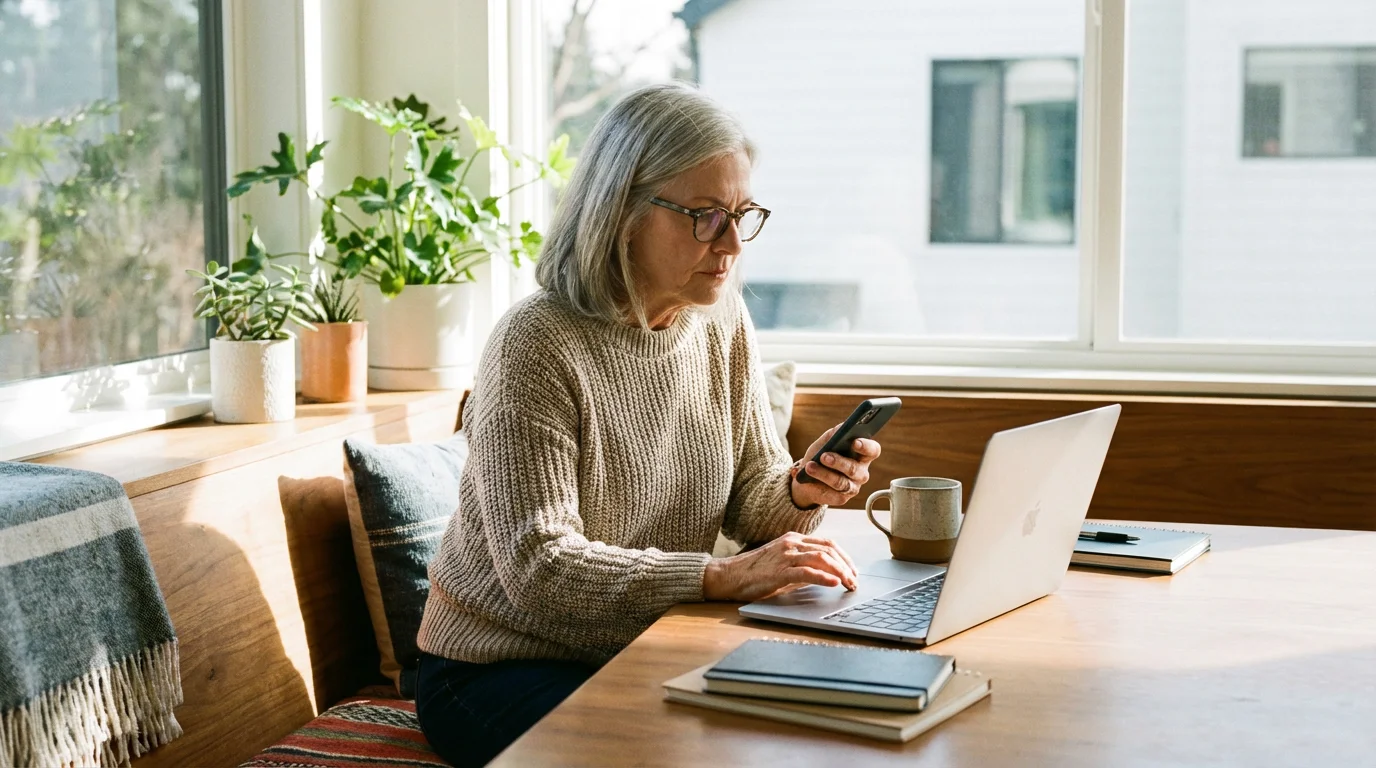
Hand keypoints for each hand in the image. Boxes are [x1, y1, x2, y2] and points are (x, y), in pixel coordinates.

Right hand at [703, 531, 858, 601]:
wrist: (729, 575)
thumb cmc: (754, 571)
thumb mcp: (781, 561)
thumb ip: (801, 563)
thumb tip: (824, 575)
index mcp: (793, 539)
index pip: (828, 544)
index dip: (845, 557)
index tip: (853, 571)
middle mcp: (791, 543)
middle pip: (829, 550)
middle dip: (847, 566)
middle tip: (855, 581)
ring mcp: (785, 555)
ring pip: (821, 558)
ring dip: (840, 572)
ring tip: (849, 584)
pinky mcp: (779, 571)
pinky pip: (806, 572)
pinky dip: (823, 577)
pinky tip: (834, 584)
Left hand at [789, 425, 881, 508]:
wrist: (806, 475)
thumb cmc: (821, 454)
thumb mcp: (826, 441)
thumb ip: (835, 433)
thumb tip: (843, 427)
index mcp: (862, 455)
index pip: (873, 450)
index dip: (866, 447)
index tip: (855, 442)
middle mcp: (861, 472)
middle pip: (855, 469)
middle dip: (838, 462)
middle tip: (824, 456)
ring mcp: (853, 486)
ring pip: (841, 482)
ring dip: (823, 473)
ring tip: (810, 466)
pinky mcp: (841, 498)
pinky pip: (832, 493)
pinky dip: (817, 483)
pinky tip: (807, 476)